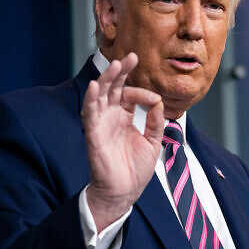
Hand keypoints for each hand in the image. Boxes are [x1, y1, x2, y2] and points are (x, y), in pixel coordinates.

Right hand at [81, 52, 163, 231]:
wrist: (125, 192)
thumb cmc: (136, 169)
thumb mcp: (153, 141)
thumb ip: (156, 121)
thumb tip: (158, 101)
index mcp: (125, 116)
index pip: (130, 94)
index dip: (143, 93)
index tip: (155, 100)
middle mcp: (111, 116)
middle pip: (113, 88)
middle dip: (120, 71)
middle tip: (130, 56)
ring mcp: (101, 124)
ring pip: (100, 95)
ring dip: (106, 80)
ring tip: (114, 65)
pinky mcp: (93, 134)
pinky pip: (90, 114)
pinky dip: (91, 100)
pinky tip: (95, 86)